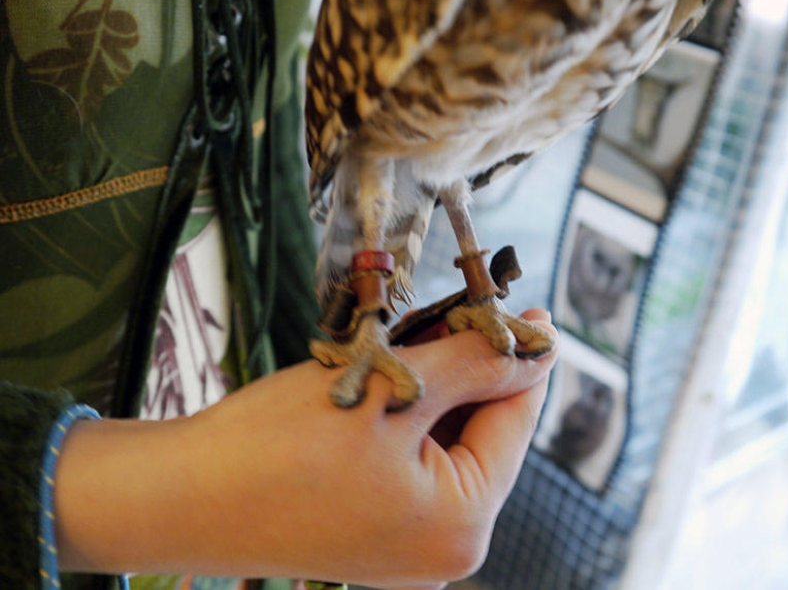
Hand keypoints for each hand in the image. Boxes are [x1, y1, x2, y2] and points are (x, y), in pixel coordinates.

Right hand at [54, 309, 557, 588]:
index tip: (526, 309)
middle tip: (449, 313)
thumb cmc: (276, 446)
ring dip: (430, 387)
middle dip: (466, 369)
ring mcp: (407, 544)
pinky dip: (402, 416)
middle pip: (480, 431)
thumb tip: (540, 344)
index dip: (521, 356)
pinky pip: (409, 462)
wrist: (180, 498)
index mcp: (462, 524)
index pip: (515, 419)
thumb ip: (473, 363)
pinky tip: (380, 381)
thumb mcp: (388, 385)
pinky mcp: (374, 530)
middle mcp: (444, 546)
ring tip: (403, 345)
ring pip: (442, 441)